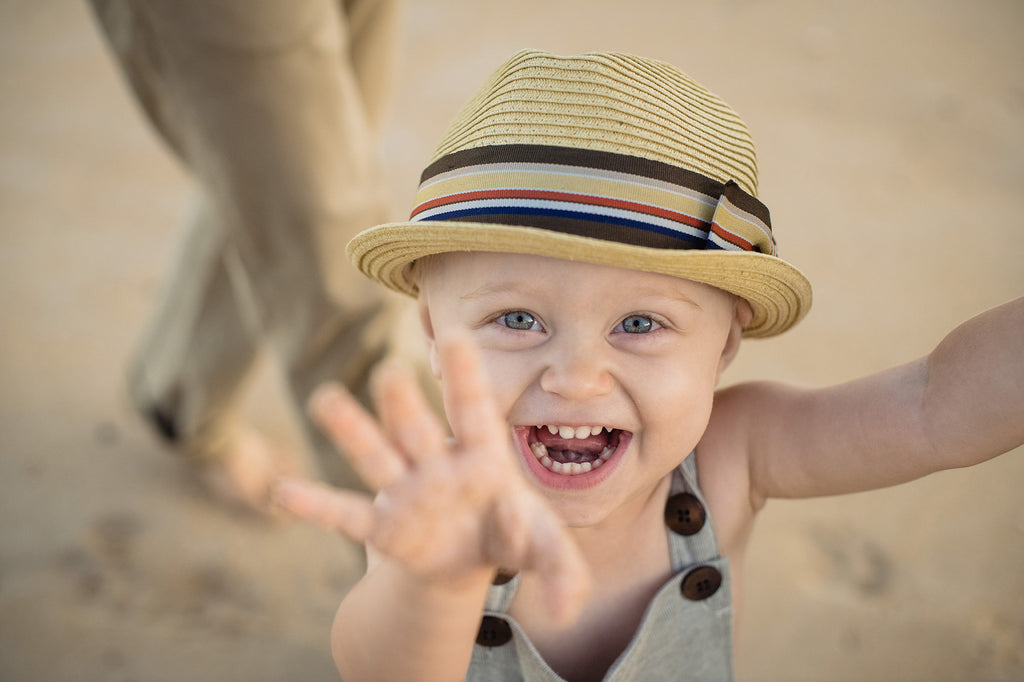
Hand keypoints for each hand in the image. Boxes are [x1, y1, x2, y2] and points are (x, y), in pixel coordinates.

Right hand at [273, 332, 589, 623]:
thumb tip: (566, 606)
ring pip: (376, 456)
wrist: (466, 561)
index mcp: (482, 455)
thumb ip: (561, 568)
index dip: (465, 376)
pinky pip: (347, 514)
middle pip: (418, 429)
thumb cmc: (508, 534)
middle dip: (404, 404)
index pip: (474, 409)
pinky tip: (283, 492)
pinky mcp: (383, 528)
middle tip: (389, 370)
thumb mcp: (544, 547)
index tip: (454, 336)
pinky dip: (315, 505)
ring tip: (325, 399)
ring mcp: (406, 492)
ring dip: (353, 432)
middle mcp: (438, 464)